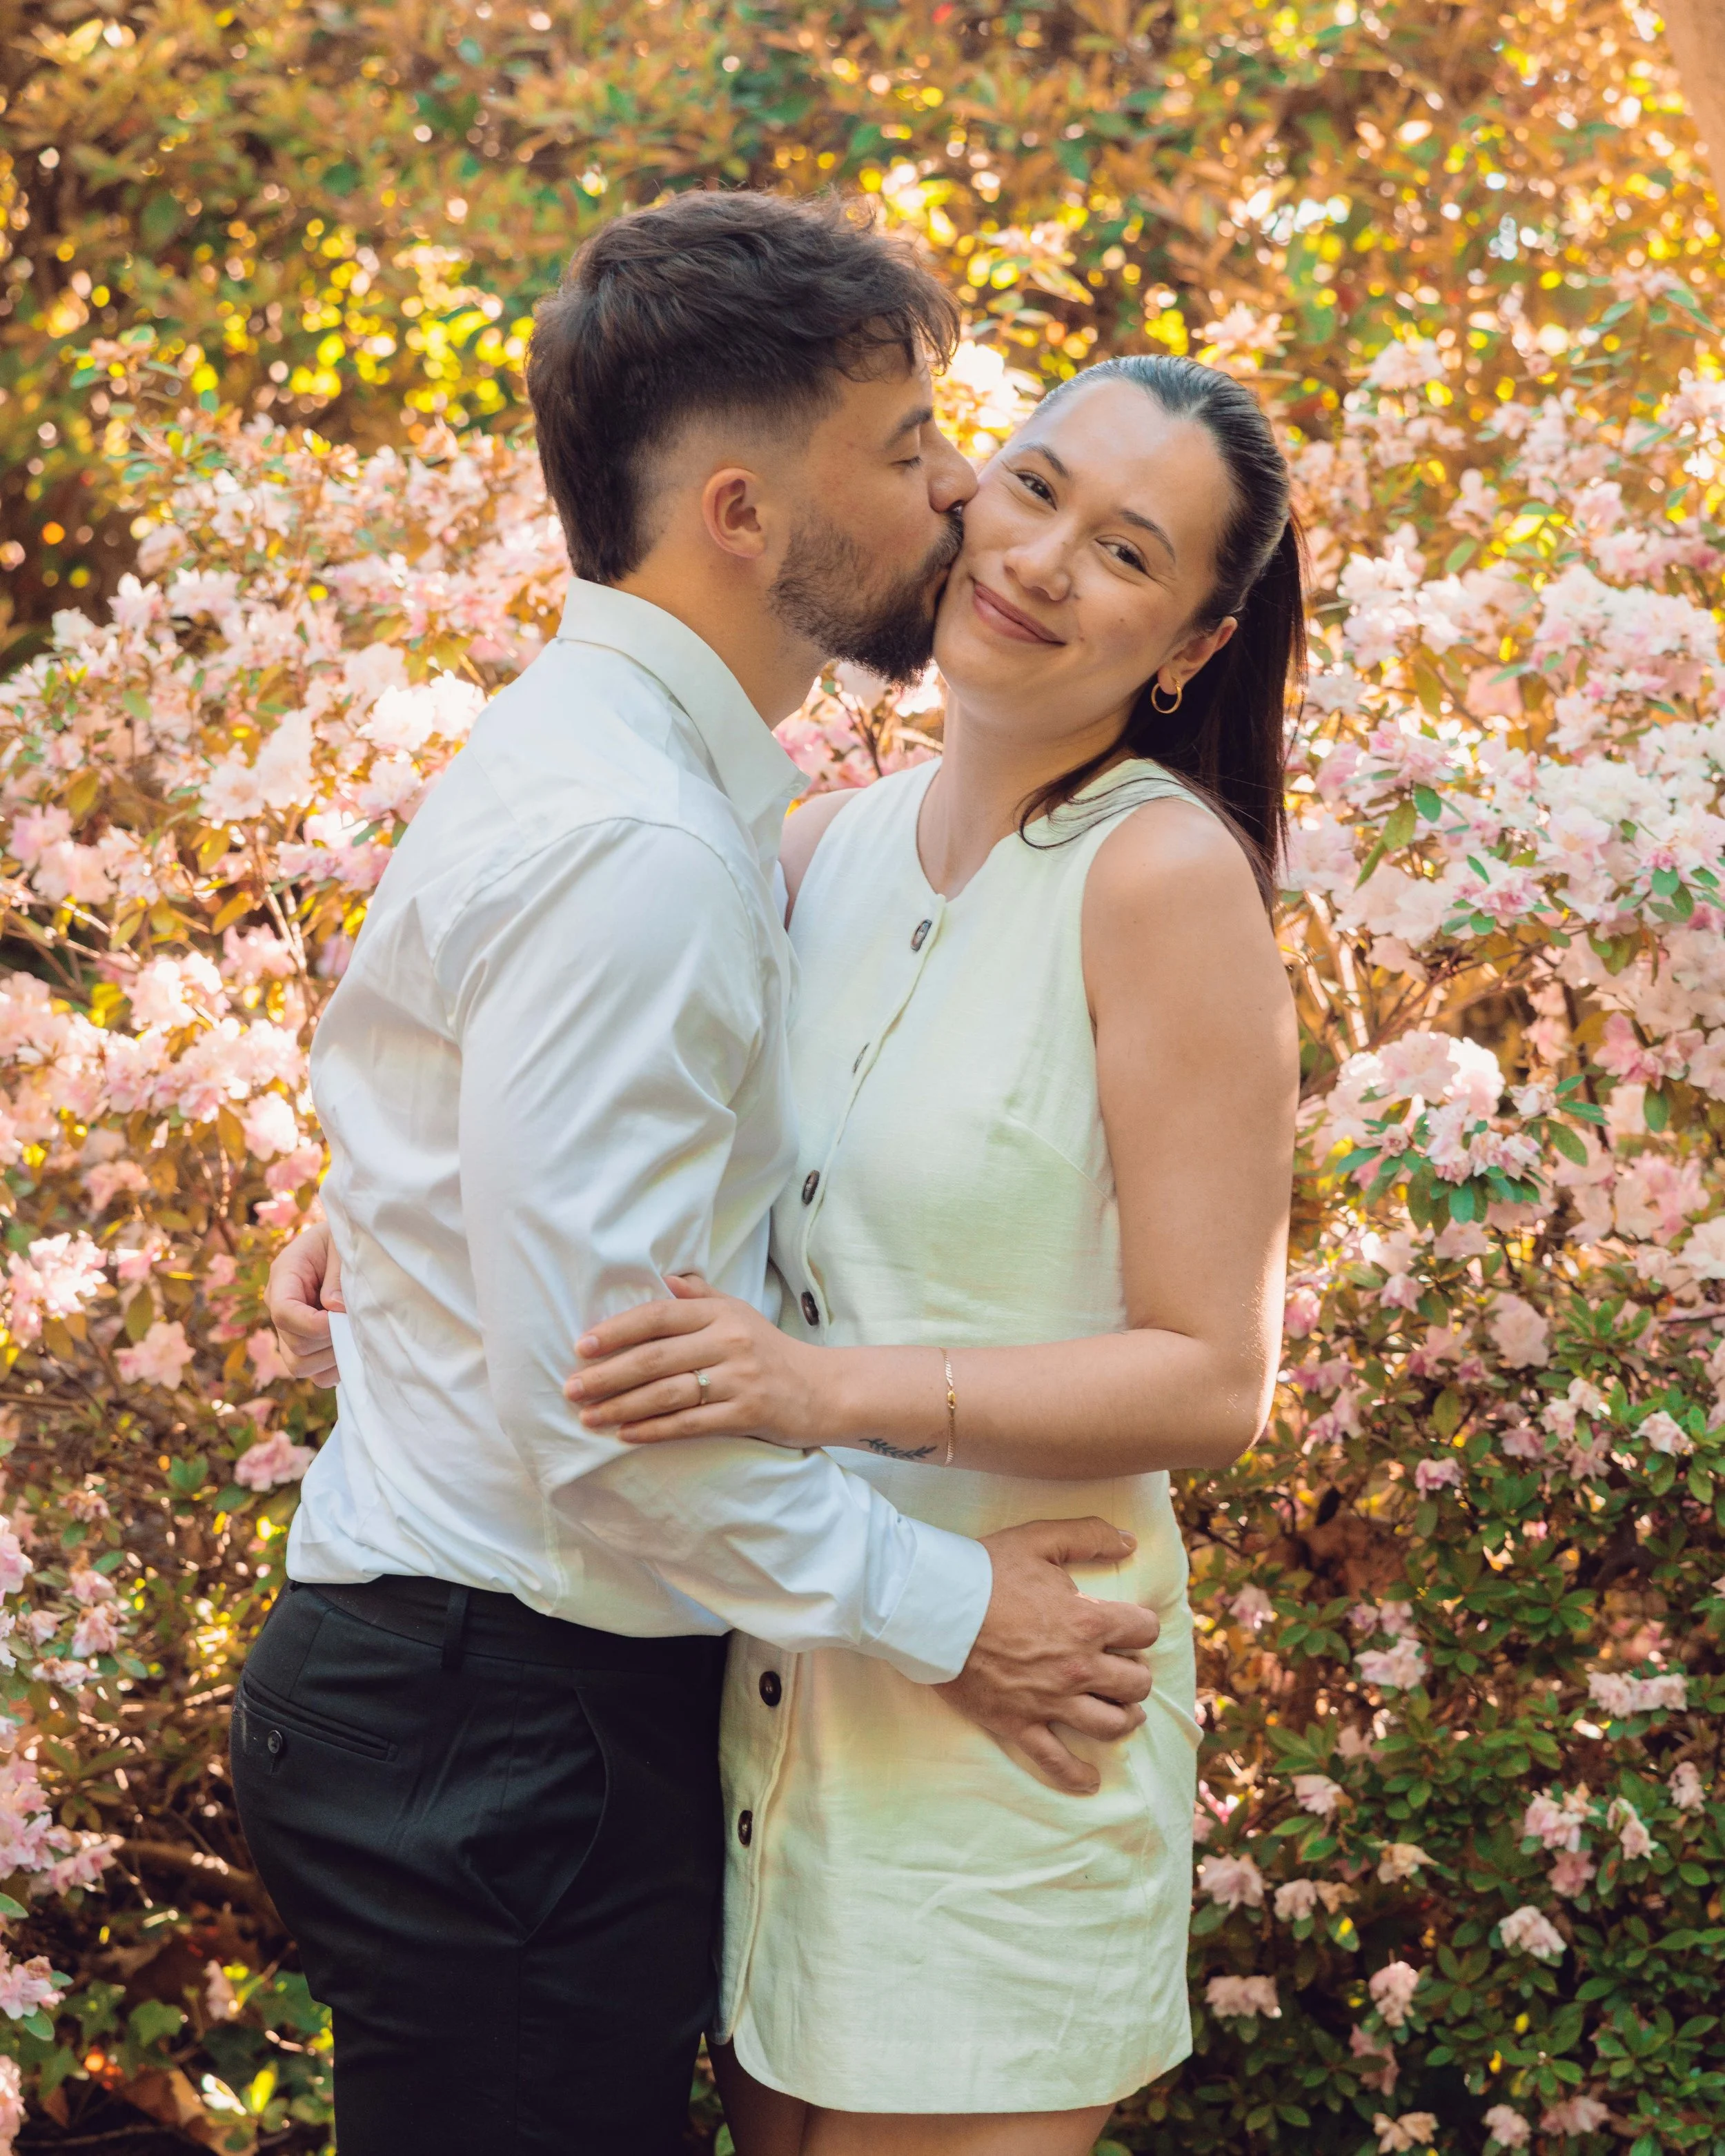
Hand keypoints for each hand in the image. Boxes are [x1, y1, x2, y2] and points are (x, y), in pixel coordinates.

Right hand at [265, 1222, 344, 1386]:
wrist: (344, 1243)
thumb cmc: (342, 1241)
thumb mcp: (341, 1246)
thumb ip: (337, 1275)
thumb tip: (336, 1309)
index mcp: (284, 1278)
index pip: (283, 1312)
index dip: (312, 1323)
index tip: (341, 1317)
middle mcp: (281, 1310)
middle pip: (293, 1347)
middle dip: (328, 1341)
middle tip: (356, 1324)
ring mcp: (292, 1332)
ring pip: (301, 1366)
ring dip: (333, 1357)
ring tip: (356, 1336)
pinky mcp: (308, 1348)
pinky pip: (317, 1375)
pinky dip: (336, 1368)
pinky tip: (354, 1348)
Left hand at [566, 1278, 822, 1447]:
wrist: (823, 1390)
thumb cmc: (771, 1351)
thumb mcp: (740, 1314)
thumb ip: (701, 1298)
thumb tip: (663, 1280)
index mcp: (722, 1314)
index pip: (659, 1316)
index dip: (617, 1330)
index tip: (581, 1345)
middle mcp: (729, 1342)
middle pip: (655, 1358)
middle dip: (607, 1375)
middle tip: (571, 1387)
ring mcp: (739, 1379)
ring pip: (667, 1394)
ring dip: (621, 1406)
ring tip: (588, 1416)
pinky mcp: (746, 1414)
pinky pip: (689, 1424)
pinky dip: (653, 1430)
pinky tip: (625, 1434)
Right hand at [938, 1519, 1159, 1795]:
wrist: (932, 1606)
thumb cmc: (985, 1570)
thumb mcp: (1039, 1538)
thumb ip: (1088, 1535)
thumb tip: (1128, 1541)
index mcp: (1088, 1621)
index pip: (1145, 1631)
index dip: (1141, 1625)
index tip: (1130, 1625)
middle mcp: (1078, 1667)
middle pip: (1135, 1683)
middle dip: (1136, 1673)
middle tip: (1123, 1666)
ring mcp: (1049, 1700)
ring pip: (1109, 1724)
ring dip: (1123, 1717)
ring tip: (1121, 1710)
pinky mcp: (1019, 1723)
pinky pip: (1055, 1760)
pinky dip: (1077, 1775)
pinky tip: (1090, 1780)